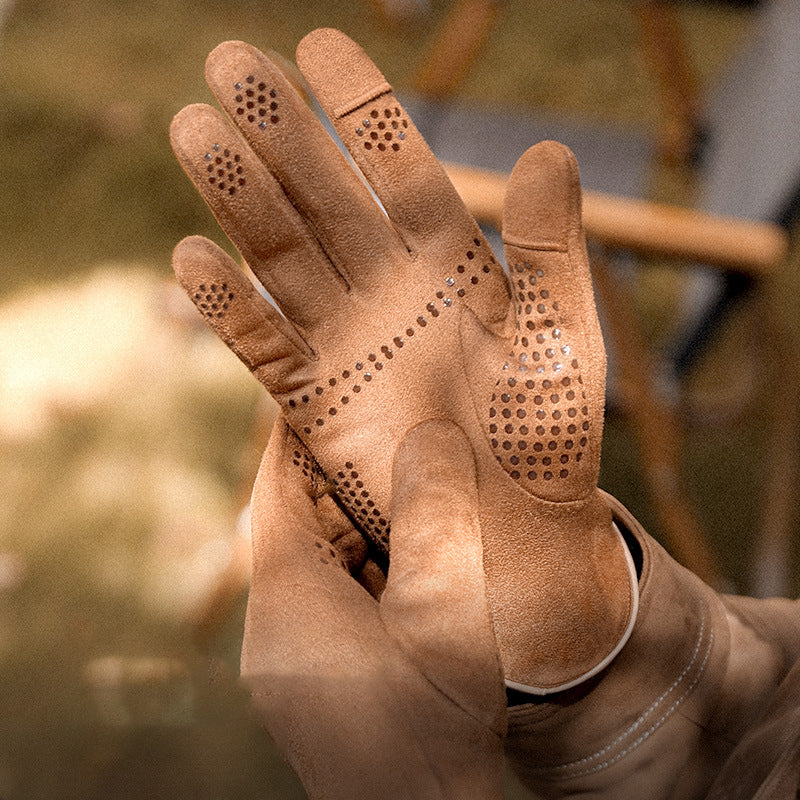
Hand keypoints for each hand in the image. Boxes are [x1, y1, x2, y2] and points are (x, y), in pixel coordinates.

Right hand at [170, 29, 636, 691]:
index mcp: (448, 261)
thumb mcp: (562, 334)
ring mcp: (345, 339)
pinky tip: (192, 260)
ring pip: (282, 255)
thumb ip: (553, 250)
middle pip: (325, 198)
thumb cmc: (548, 431)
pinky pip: (263, 346)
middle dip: (281, 132)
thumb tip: (551, 149)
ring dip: (239, 199)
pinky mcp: (314, 398)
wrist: (513, 521)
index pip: (400, 166)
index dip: (362, 108)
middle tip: (230, 63)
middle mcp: (386, 287)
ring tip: (194, 132)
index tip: (317, 44)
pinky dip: (229, 310)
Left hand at [241, 417, 505, 799]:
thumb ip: (435, 519)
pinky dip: (367, 562)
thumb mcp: (446, 616)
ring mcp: (294, 654)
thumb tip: (428, 437)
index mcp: (289, 601)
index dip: (298, 434)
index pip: (278, 490)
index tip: (329, 385)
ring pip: (319, 558)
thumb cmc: (433, 732)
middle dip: (344, 473)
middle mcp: (276, 625)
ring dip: (361, 521)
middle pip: (299, 521)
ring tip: (413, 481)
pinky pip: (334, 594)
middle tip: (393, 427)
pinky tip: (415, 554)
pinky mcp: (317, 673)